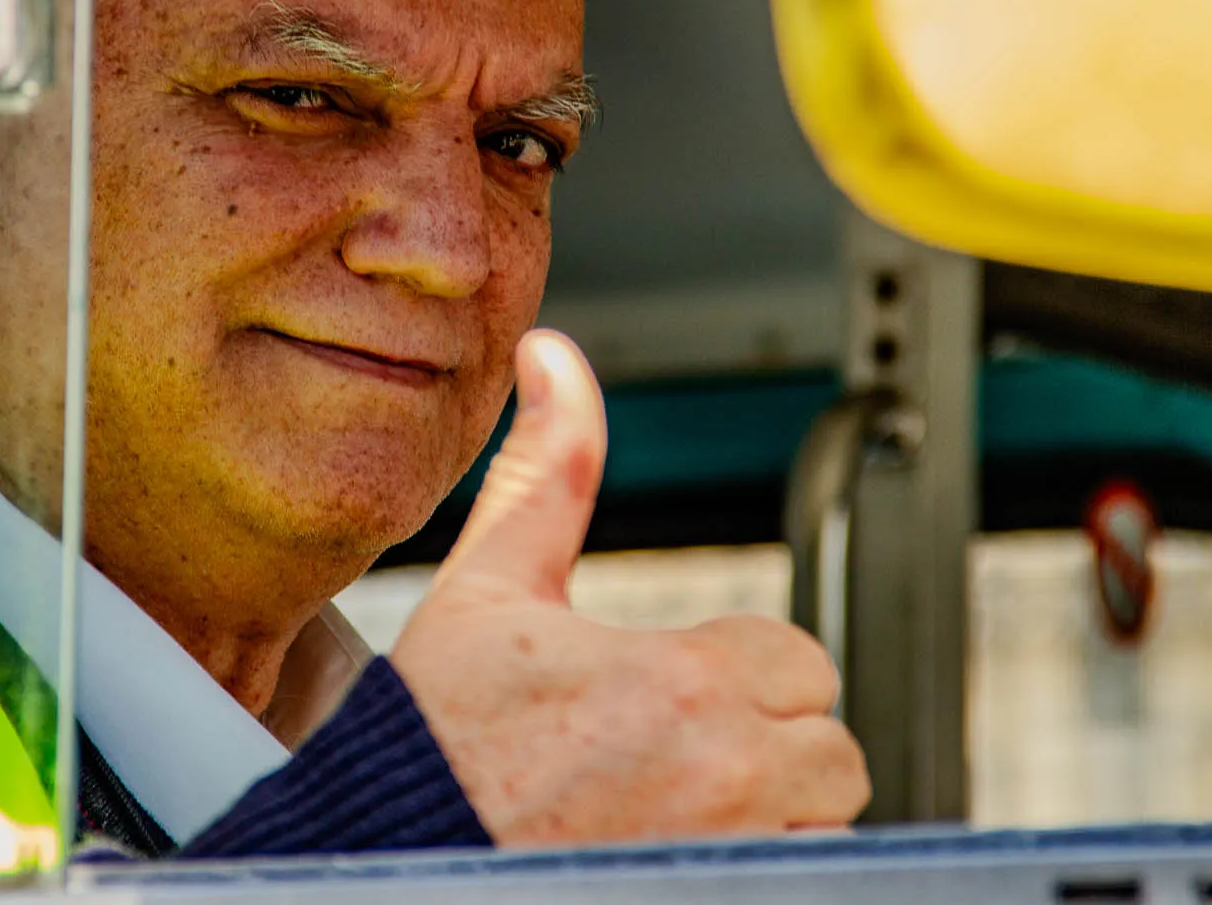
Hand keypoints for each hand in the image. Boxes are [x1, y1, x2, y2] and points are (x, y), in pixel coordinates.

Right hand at [390, 330, 869, 845]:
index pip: (799, 661)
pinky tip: (672, 853)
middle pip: (828, 749)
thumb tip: (555, 359)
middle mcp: (725, 779)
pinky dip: (755, 867)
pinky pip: (792, 877)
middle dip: (768, 746)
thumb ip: (549, 471)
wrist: (383, 857)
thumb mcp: (488, 591)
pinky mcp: (711, 900)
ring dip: (772, 815)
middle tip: (674, 757)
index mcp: (682, 682)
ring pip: (820, 823)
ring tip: (674, 810)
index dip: (740, 672)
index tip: (670, 695)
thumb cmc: (431, 740)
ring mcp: (727, 859)